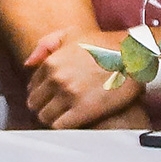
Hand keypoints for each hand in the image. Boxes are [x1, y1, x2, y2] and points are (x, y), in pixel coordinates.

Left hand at [24, 36, 140, 129]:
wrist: (132, 57)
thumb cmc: (104, 45)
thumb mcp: (72, 34)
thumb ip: (45, 45)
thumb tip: (28, 64)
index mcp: (51, 63)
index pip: (32, 86)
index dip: (40, 93)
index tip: (49, 97)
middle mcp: (56, 79)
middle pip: (35, 104)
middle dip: (43, 107)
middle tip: (55, 108)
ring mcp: (69, 96)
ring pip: (45, 117)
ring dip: (51, 118)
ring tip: (63, 116)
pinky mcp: (83, 111)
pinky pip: (59, 127)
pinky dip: (61, 127)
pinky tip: (71, 122)